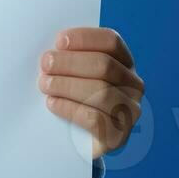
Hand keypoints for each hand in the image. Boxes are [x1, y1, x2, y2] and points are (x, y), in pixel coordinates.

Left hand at [38, 27, 144, 159]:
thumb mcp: (73, 73)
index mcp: (123, 62)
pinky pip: (95, 118)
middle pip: (104, 65)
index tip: (59, 41)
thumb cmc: (71, 97)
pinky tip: (52, 103)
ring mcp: (129, 110)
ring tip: (45, 84)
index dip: (85, 38)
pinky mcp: (118, 135)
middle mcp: (133, 85)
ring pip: (101, 92)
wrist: (73, 139)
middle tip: (46, 64)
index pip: (112, 42)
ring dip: (67, 85)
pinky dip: (69, 108)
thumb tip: (51, 50)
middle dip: (70, 62)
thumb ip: (68, 57)